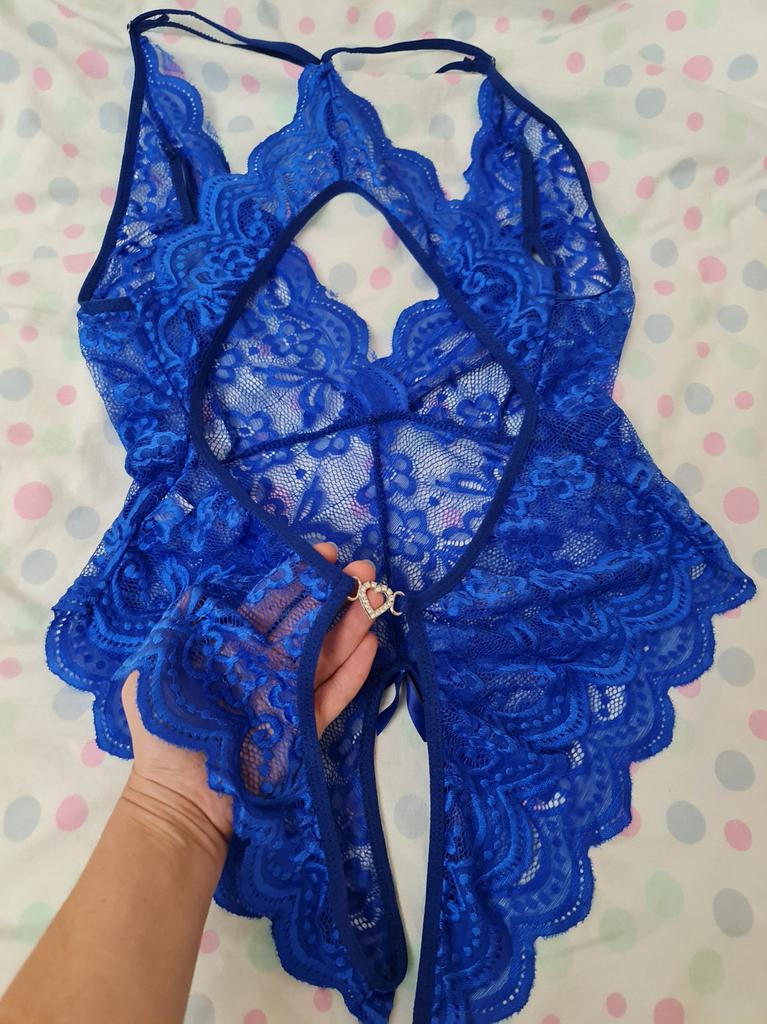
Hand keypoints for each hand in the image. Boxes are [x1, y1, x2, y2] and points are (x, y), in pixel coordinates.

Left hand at [120, 543, 381, 844]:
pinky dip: (353, 672)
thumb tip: (201, 585)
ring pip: (326, 654)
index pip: (270, 603)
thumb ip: (178, 628)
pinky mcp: (305, 727)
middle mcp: (263, 665)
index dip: (297, 577)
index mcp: (231, 647)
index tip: (323, 553)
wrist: (180, 801)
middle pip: (307, 624)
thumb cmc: (166, 731)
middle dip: (337, 596)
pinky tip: (371, 644)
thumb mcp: (153, 671)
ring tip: (378, 599)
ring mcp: (287, 695)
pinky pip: (333, 695)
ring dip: (353, 626)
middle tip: (367, 572)